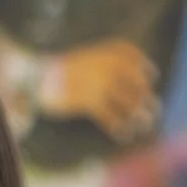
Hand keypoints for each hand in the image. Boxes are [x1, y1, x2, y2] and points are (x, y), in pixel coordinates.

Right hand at [41, 39, 162, 141]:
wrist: (33, 78)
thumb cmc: (55, 74)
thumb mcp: (79, 62)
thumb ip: (98, 66)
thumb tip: (118, 83)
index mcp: (101, 51)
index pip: (129, 55)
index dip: (143, 66)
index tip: (151, 77)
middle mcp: (105, 64)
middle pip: (133, 81)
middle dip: (145, 96)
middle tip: (154, 109)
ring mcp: (98, 82)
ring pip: (127, 100)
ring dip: (138, 114)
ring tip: (146, 125)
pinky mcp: (88, 99)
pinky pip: (109, 115)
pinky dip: (118, 126)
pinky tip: (124, 135)